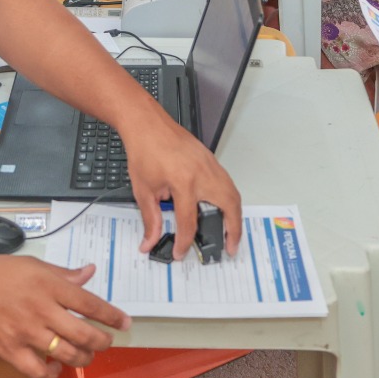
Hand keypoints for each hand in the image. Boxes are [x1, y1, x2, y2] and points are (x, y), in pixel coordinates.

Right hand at [0, 256, 129, 377]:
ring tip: (83, 355)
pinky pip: (38, 372)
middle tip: (106, 342)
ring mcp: (26, 332)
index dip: (111, 315)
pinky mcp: (10, 351)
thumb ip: (62, 273)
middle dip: (102, 342)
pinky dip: (51, 374)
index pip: (90, 303)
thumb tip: (89, 272)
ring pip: (67, 354)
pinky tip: (54, 368)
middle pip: (84, 333)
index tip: (124, 323)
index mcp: (49, 284)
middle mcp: (42, 309)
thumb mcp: (31, 265)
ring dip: (81, 358)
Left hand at [118, 109, 242, 259]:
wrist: (147, 124)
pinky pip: (227, 182)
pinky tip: (222, 207)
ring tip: (230, 231)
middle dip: (233, 230)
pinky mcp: (210, 158)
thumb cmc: (144, 151)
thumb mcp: (143, 190)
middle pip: (228, 206)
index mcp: (184, 182)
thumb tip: (150, 241)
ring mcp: (210, 164)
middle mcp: (202, 173)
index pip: (189, 221)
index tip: (180, 253)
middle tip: (230, 247)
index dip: (184, 242)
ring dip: (235, 214)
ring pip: (233, 193)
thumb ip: (151, 219)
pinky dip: (229, 198)